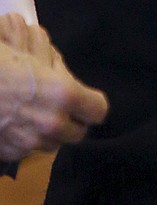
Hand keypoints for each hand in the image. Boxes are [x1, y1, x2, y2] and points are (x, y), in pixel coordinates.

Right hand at [0, 15, 108, 161]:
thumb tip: (60, 72)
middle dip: (72, 120)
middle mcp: (52, 123)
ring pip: (53, 144)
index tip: (84, 99)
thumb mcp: (31, 51)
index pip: (98, 110)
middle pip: (79, 132)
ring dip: (49, 132)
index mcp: (64, 95)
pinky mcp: (11, 154)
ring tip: (35, 114)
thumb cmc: (0, 61)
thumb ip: (54, 64)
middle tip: (59, 106)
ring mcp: (30, 142)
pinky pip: (28, 150)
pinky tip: (14, 123)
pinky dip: (26, 140)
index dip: (92, 103)